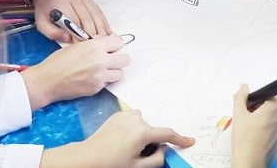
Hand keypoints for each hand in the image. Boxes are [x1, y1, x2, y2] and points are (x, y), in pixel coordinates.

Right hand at [22, 36, 130, 109]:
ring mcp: (100, 76)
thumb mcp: (76, 46)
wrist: (47, 81)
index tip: (111, 48)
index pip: (119, 42)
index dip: (115, 45)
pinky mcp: (97, 88)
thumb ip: (93, 44)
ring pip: (120, 73)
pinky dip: (103, 80)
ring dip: (113, 71)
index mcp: (95, 46)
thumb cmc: (58, 62)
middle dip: (118, 59)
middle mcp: (101, 61)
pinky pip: (108, 83)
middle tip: (109, 59)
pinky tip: (92, 78)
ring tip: (102, 70)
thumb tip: (105, 44)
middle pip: (125, 59)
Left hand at [32, 0, 110, 42]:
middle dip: (92, 33)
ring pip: (95, 15)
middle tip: (95, 46)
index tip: (83, 46)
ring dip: (100, 29)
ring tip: (103, 41)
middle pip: (87, 18)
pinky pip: (99, 12)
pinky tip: (107, 32)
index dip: (79, 35)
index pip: (73, 21)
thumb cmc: (46, 11)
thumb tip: (68, 39)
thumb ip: (52, 33)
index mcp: (61, 3)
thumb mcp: (41, 24)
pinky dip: (104, 23)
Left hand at [40, 110, 193, 167]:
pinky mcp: (118, 114)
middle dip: (152, 141)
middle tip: (138, 154)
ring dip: (143, 133)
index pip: (167, 134)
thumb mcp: (138, 167)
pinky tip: (122, 138)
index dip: (180, 139)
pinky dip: (134, 127)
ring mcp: (126, 115)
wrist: (87, 158)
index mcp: (142, 133)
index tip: (189, 141)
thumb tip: (164, 149)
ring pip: (144, 124)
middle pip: (154, 130)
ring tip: (129, 146)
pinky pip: (134, 119)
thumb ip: (157, 159)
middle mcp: (136, 119)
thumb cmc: (111, 164)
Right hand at [231, 84, 276, 167]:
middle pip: (274, 103)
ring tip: (253, 126)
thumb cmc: (244, 139)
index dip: (259, 97)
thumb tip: (244, 86)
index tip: (250, 105)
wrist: (251, 162)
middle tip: (249, 116)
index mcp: (275, 107)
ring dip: (266, 116)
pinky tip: (259, 134)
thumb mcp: (238, 114)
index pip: (271, 92)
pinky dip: (270, 126)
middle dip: (262, 106)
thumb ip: (240, 97)